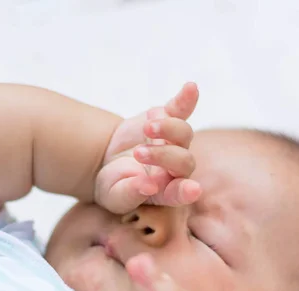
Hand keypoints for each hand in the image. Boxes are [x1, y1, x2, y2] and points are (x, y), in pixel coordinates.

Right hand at [94, 83, 201, 214]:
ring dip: (168, 129)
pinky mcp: (166, 119)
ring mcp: (173, 142)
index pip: (180, 192)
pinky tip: (190, 87)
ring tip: (147, 128)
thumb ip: (130, 194)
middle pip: (184, 161)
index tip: (192, 190)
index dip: (186, 191)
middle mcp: (175, 168)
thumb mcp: (114, 195)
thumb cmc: (113, 185)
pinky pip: (180, 109)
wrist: (106, 160)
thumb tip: (149, 186)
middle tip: (138, 154)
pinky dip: (186, 99)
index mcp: (165, 191)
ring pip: (184, 134)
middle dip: (163, 156)